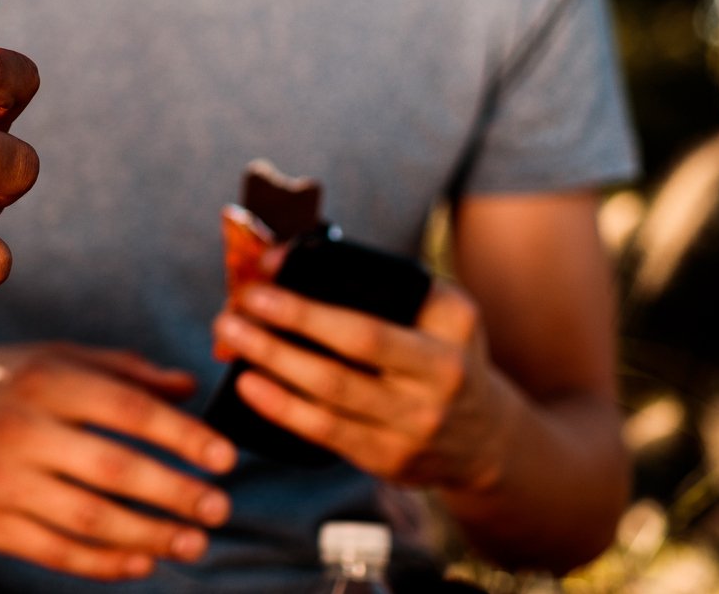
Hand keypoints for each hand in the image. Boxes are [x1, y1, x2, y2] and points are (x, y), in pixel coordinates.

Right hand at [0, 341, 235, 580]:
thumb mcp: (50, 357)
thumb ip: (121, 370)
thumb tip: (190, 388)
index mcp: (45, 381)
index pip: (128, 410)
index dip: (182, 436)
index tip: (226, 458)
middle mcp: (22, 429)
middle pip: (113, 469)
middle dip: (175, 492)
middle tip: (220, 508)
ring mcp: (0, 480)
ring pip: (87, 518)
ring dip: (149, 535)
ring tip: (193, 542)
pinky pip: (53, 551)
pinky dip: (102, 562)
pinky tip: (141, 563)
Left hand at [214, 276, 514, 489]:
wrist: (486, 439)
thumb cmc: (438, 355)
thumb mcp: (436, 314)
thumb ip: (380, 285)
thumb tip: (284, 258)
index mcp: (452, 325)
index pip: (373, 309)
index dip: (310, 300)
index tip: (263, 269)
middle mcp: (442, 375)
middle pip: (352, 350)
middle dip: (287, 325)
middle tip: (236, 305)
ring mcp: (418, 424)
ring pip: (332, 395)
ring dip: (273, 364)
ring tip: (232, 337)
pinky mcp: (393, 460)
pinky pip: (328, 433)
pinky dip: (284, 410)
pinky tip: (251, 388)